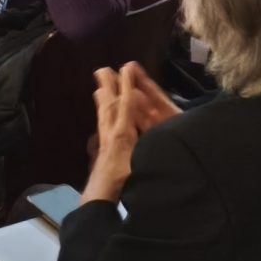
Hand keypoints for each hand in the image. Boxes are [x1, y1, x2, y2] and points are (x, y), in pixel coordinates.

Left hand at [82, 63, 175, 204]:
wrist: (101, 192)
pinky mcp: (102, 143)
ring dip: (103, 94)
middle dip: (109, 85)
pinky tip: (101, 107)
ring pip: (104, 110)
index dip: (127, 85)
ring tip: (99, 81)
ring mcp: (105, 136)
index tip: (127, 68)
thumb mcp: (140, 165)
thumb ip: (149, 152)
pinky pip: (102, 120)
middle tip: (103, 68)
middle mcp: (112, 131)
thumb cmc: (123, 180)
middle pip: (110, 102)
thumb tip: (161, 141)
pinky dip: (102, 109)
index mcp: (123, 133)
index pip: (126, 104)